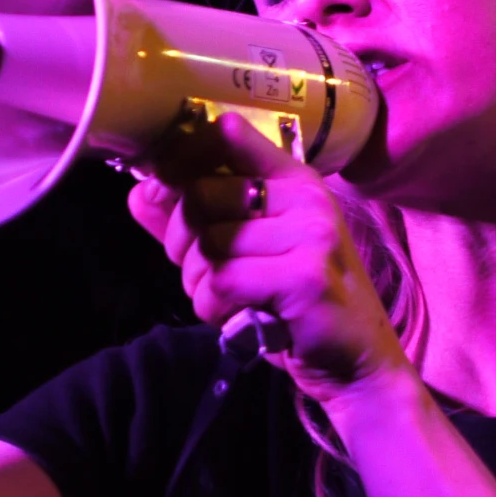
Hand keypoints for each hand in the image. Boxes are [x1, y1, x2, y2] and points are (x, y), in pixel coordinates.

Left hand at [126, 114, 417, 409]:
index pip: (225, 135)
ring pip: (209, 246)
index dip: (179, 163)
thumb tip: (139, 193)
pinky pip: (223, 282)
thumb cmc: (295, 303)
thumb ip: (195, 220)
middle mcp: (306, 197)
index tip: (166, 195)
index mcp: (293, 178)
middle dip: (182, 244)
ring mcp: (311, 235)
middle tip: (203, 272)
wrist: (356, 361)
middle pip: (199, 197)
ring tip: (225, 300)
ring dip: (199, 284)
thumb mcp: (248, 251)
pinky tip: (234, 317)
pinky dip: (213, 308)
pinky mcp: (305, 277)